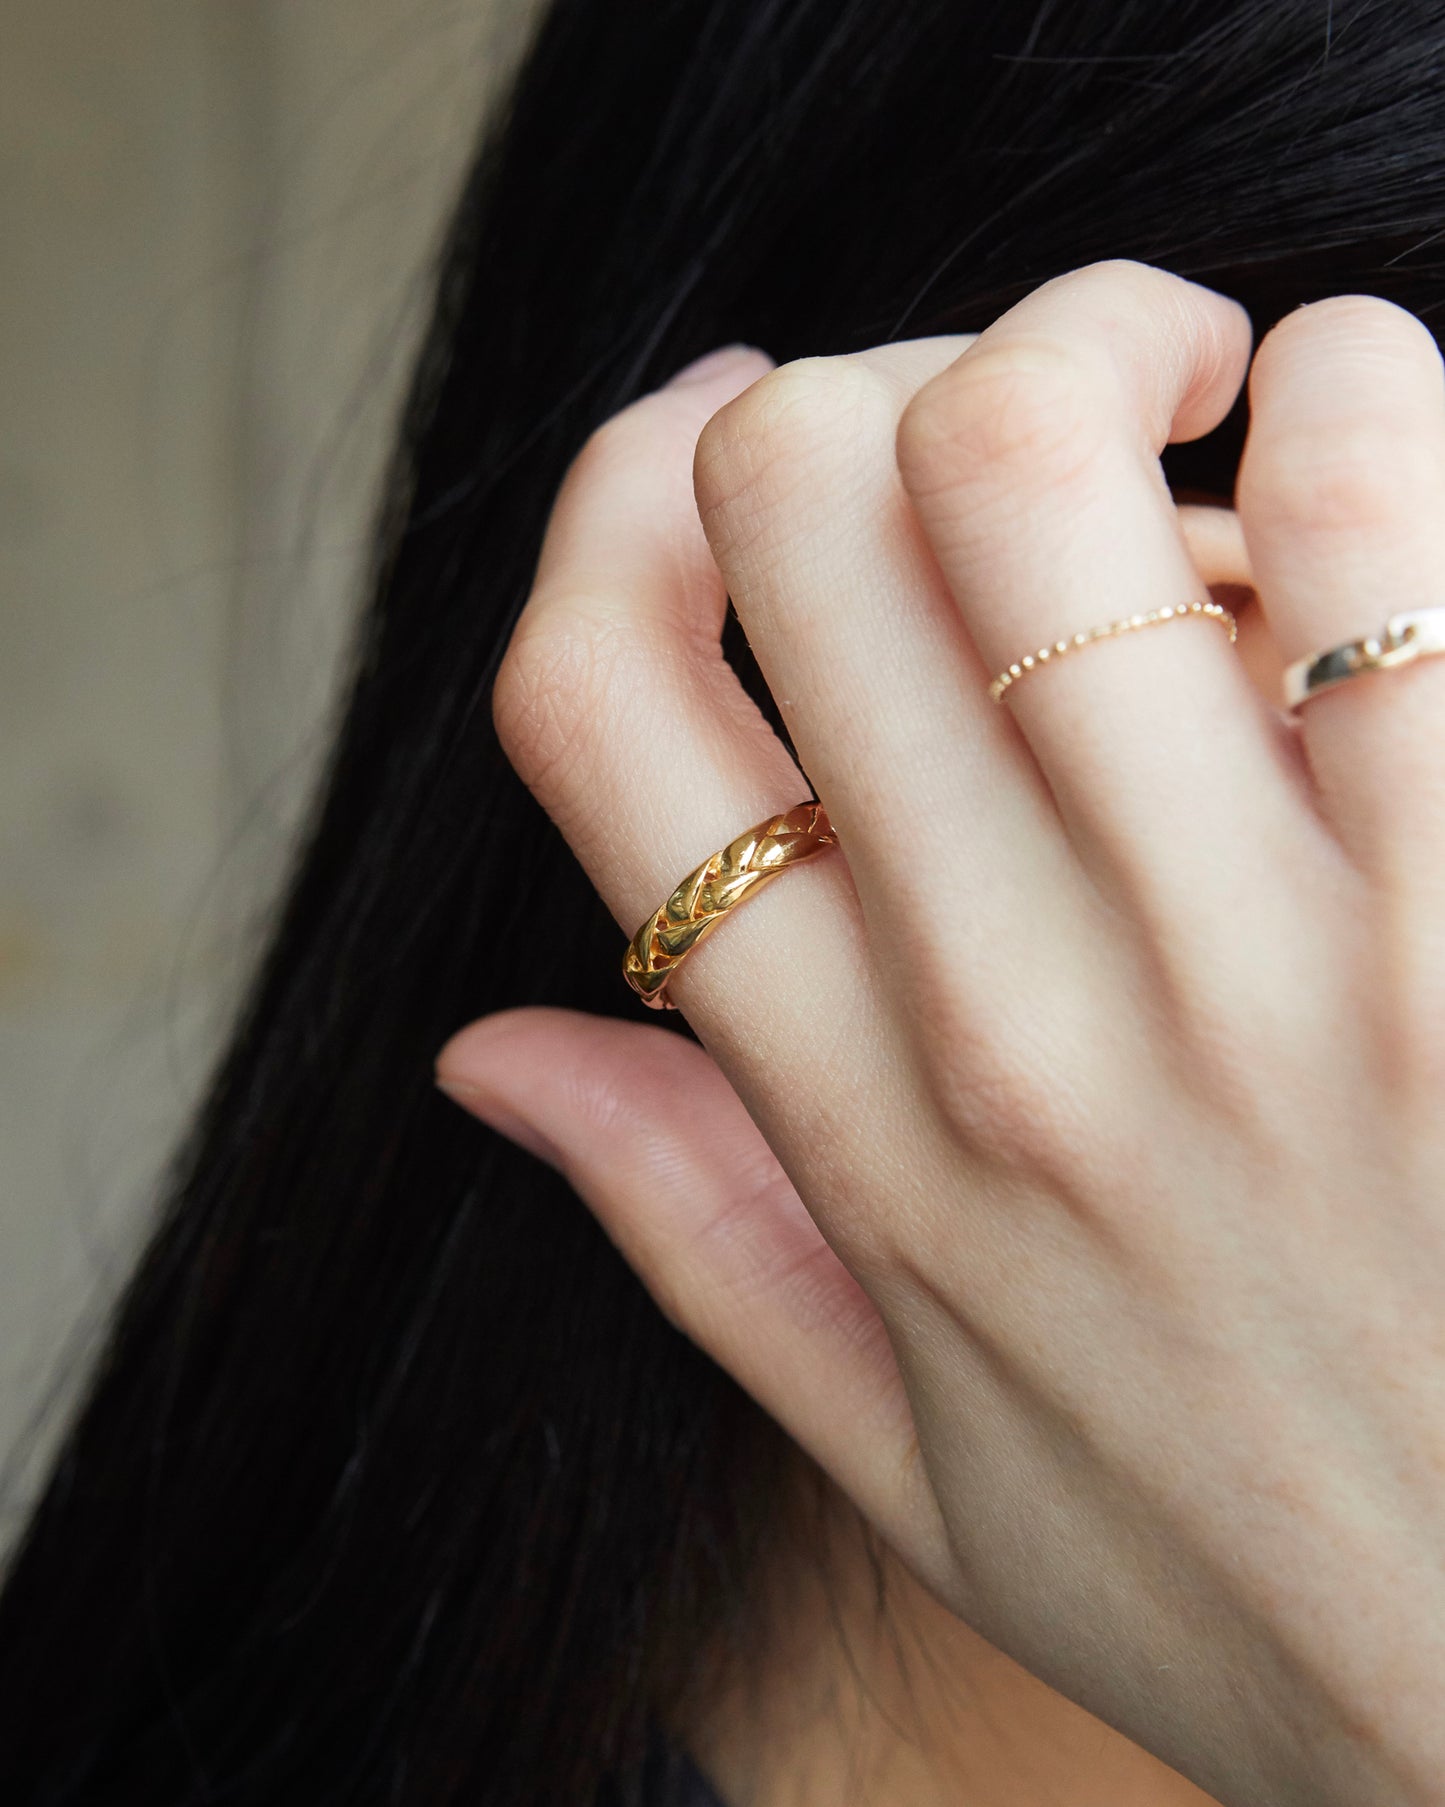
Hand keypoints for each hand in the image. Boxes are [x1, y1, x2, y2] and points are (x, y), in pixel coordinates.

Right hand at [435, 262, 1444, 1805]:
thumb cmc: (1272, 1584)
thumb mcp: (924, 1473)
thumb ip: (695, 1236)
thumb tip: (489, 1051)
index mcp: (868, 1133)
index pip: (601, 709)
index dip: (617, 500)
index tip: (712, 442)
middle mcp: (1020, 1018)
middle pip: (798, 509)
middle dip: (853, 383)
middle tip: (978, 422)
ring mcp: (1261, 961)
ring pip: (1031, 460)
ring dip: (1083, 353)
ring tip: (1182, 406)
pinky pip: (1374, 504)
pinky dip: (1343, 394)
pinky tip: (1360, 464)